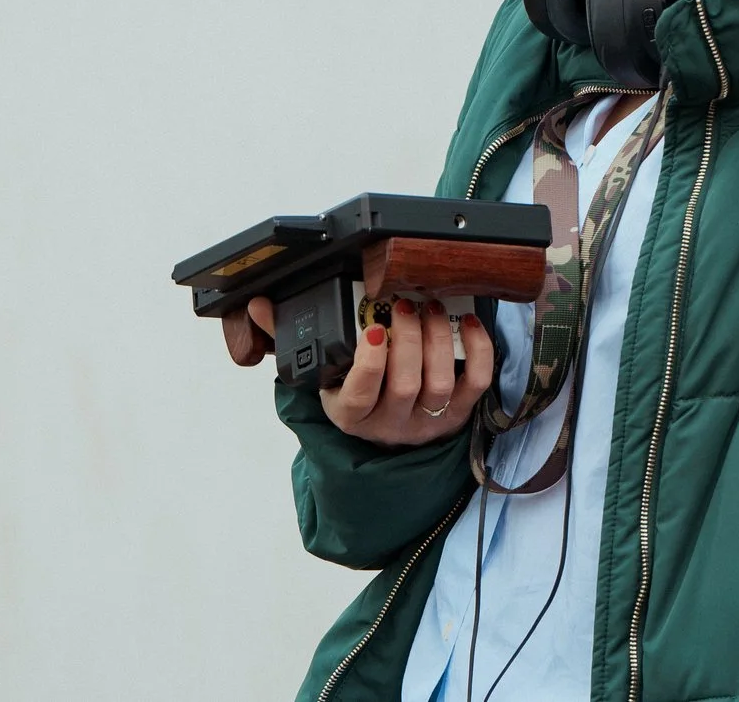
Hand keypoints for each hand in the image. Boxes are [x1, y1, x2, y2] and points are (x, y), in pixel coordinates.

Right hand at [245, 295, 494, 445]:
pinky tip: (468, 322)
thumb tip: (260, 305)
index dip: (370, 362)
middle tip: (402, 305)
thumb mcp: (318, 373)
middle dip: (407, 338)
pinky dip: (478, 350)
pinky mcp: (458, 414)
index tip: (373, 329)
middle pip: (406, 384)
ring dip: (438, 339)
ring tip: (429, 308)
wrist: (385, 434)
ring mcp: (427, 421)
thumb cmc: (350, 392)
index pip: (362, 394)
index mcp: (350, 414)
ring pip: (439, 382)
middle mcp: (390, 424)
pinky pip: (476, 383)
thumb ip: (288, 338)